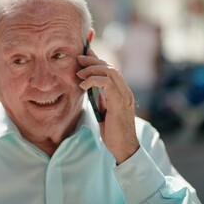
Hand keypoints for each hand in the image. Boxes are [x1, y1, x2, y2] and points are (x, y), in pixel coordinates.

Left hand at [76, 49, 138, 163]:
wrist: (123, 148)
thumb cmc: (113, 132)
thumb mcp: (104, 110)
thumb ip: (100, 98)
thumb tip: (88, 86)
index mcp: (122, 92)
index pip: (110, 69)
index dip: (97, 59)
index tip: (84, 54)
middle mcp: (125, 91)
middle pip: (110, 67)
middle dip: (92, 60)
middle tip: (78, 59)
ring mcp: (124, 96)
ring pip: (109, 71)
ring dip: (91, 69)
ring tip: (78, 73)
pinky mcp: (119, 103)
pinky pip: (107, 83)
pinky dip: (93, 80)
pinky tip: (83, 85)